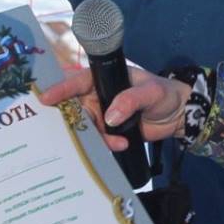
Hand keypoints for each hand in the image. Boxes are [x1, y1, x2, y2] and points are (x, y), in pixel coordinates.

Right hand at [38, 66, 189, 148]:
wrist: (178, 116)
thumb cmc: (164, 94)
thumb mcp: (150, 92)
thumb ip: (130, 100)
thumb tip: (109, 117)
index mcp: (104, 79)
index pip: (78, 81)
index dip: (61, 89)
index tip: (45, 98)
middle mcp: (99, 95)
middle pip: (76, 107)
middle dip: (73, 120)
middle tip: (70, 130)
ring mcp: (103, 114)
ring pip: (86, 126)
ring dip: (95, 135)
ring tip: (114, 140)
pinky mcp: (110, 131)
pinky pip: (99, 139)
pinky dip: (106, 143)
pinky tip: (121, 144)